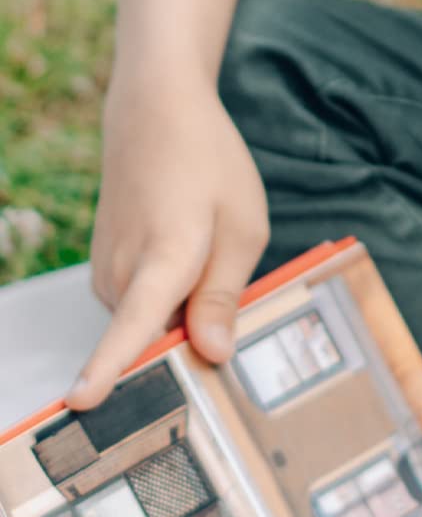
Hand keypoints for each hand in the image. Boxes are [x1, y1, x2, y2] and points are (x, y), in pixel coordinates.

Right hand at [65, 78, 269, 409]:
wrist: (154, 114)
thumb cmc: (208, 165)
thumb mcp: (243, 227)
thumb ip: (225, 296)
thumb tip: (213, 354)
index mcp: (164, 257)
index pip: (133, 324)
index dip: (111, 365)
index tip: (83, 402)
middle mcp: (122, 273)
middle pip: (161, 339)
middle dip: (199, 338)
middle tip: (235, 295)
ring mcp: (106, 275)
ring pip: (155, 323)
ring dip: (188, 310)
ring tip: (210, 253)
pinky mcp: (105, 274)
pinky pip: (145, 307)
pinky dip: (172, 296)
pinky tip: (190, 256)